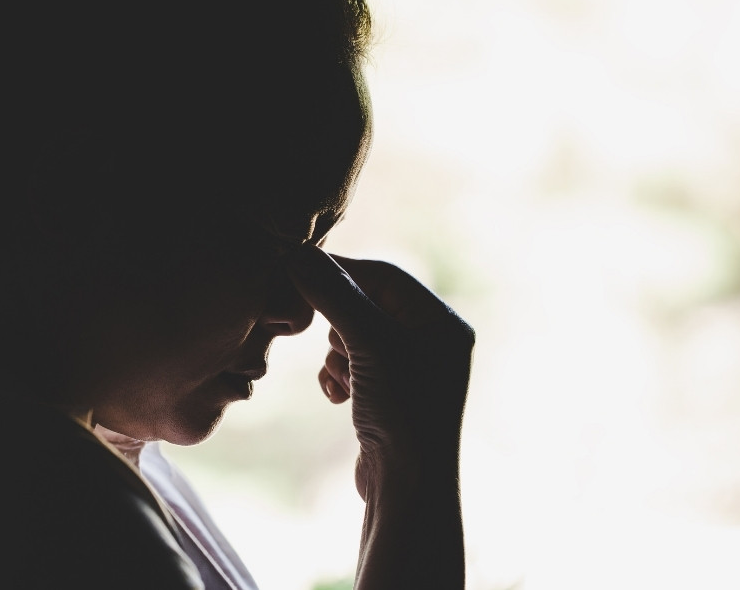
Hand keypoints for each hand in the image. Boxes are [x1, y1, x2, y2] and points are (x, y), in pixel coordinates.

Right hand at [284, 244, 473, 496]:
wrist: (408, 486)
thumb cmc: (402, 410)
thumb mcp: (368, 343)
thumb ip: (334, 295)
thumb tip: (297, 253)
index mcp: (442, 322)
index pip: (384, 276)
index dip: (341, 272)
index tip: (298, 272)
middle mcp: (433, 342)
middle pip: (367, 305)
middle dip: (339, 323)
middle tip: (328, 343)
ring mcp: (412, 370)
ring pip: (355, 336)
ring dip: (337, 354)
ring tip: (342, 378)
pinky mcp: (390, 395)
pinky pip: (355, 365)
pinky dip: (339, 375)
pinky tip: (338, 396)